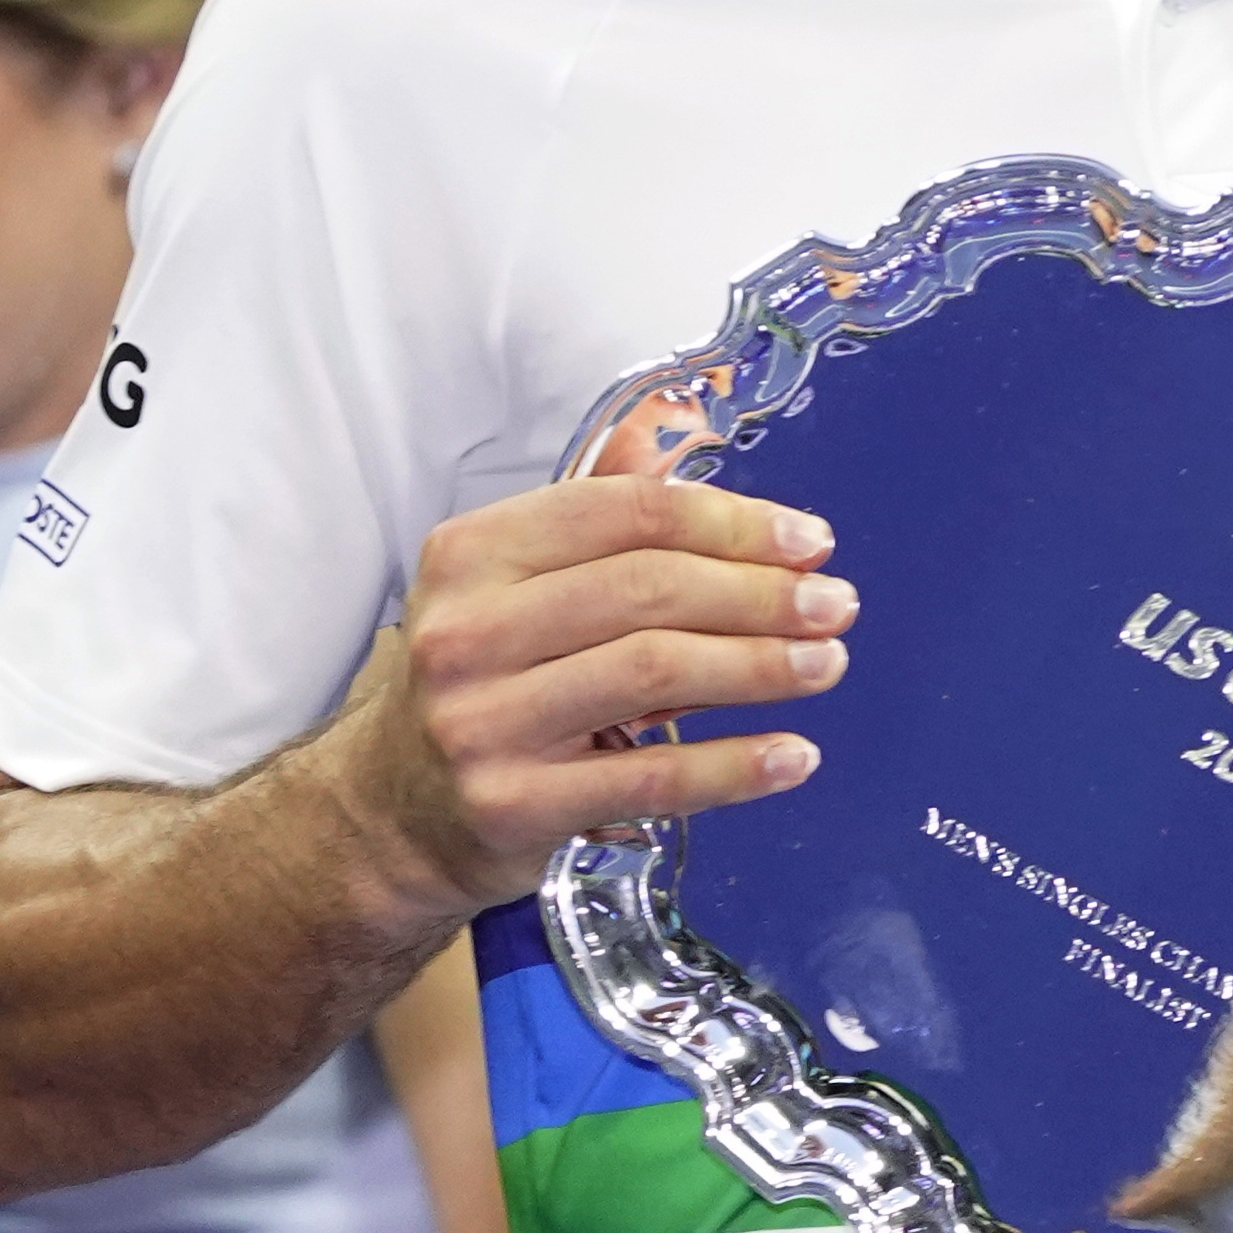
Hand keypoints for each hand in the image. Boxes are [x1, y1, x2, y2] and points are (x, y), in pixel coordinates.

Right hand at [332, 473, 847, 914]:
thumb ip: (598, 506)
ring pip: (655, 674)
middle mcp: (466, 632)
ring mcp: (482, 723)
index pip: (627, 514)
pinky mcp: (511, 806)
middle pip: (649, 590)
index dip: (733, 522)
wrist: (395, 812)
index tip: (810, 542)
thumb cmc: (484, 678)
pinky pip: (651, 779)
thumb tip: (676, 420)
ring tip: (827, 664)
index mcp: (473, 554)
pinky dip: (736, 766)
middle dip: (761, 594)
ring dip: (761, 667)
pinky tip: (796, 755)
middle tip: (836, 604)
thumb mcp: (516, 581)